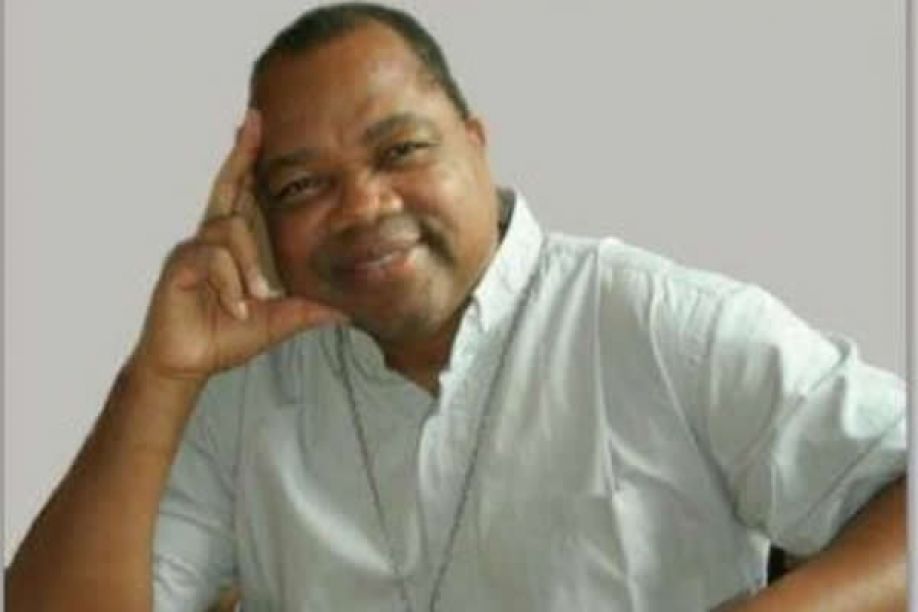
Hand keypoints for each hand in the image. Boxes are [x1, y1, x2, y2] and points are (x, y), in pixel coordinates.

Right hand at [131, 109, 345, 384]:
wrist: (188, 364)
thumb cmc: (226, 335)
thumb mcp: (277, 321)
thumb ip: (307, 311)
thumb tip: (347, 311)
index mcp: (234, 244)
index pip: (244, 194)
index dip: (249, 160)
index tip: (258, 125)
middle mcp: (212, 237)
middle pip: (228, 185)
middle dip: (241, 153)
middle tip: (253, 121)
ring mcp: (194, 249)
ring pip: (230, 230)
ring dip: (248, 266)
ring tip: (258, 299)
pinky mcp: (179, 266)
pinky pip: (212, 258)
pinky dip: (231, 284)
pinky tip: (238, 307)